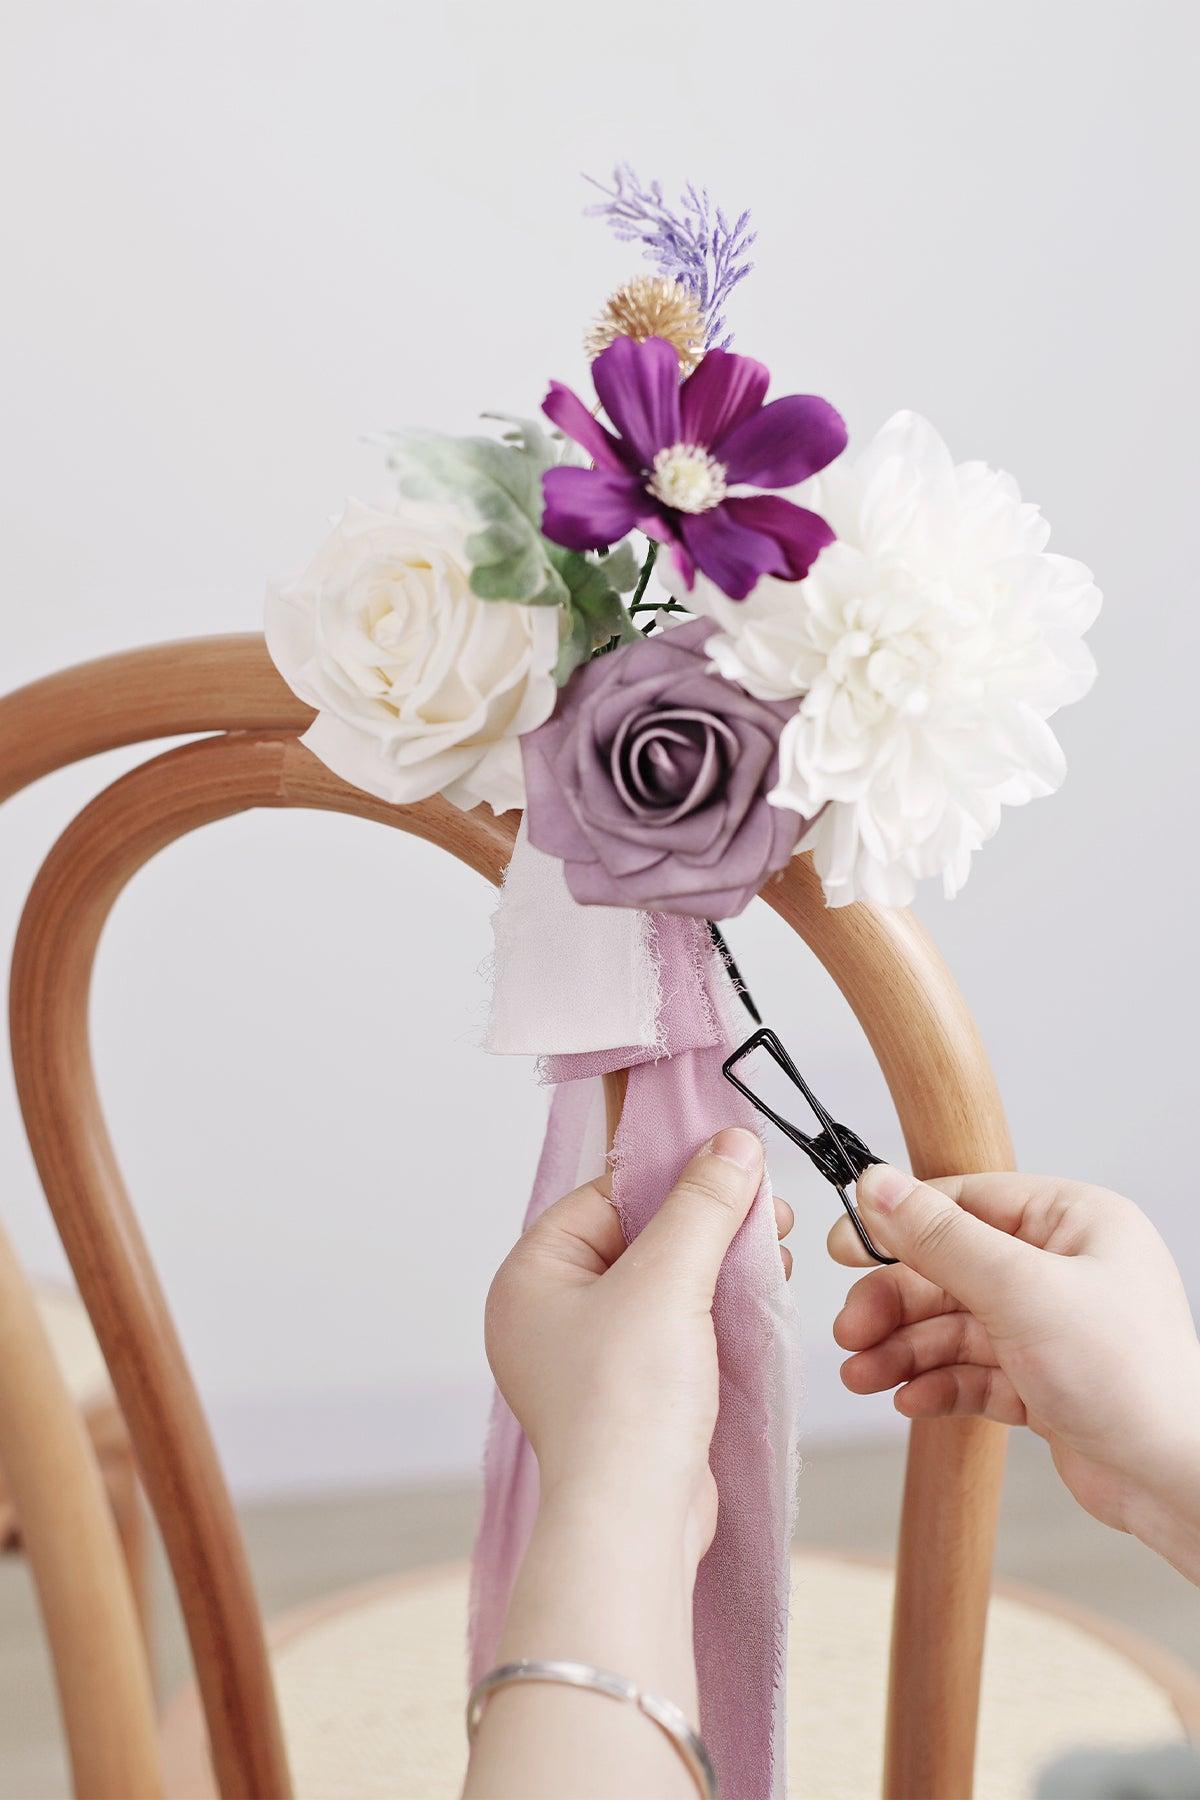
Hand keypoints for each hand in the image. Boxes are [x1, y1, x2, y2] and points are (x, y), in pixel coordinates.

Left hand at [485, 1126, 786, 1564]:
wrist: (635, 1521)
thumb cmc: (629, 1400)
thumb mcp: (669, 1280)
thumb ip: (703, 1204)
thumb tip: (734, 1143)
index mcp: (530, 1277)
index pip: (606, 1197)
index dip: (675, 1178)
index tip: (740, 1168)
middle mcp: (548, 1314)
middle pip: (638, 1237)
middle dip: (708, 1222)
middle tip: (773, 1214)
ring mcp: (586, 1359)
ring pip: (662, 1283)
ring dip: (720, 1264)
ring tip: (777, 1255)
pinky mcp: (627, 1395)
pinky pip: (673, 1329)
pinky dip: (716, 1309)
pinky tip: (762, 1298)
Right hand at [829, 1166, 1199, 1579]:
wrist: (1179, 1484)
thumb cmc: (1126, 1377)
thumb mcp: (1020, 1291)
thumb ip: (941, 1239)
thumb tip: (877, 1185)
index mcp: (1074, 1221)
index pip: (966, 1203)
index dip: (899, 1226)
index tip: (843, 1249)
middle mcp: (1064, 1267)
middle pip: (951, 1269)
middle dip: (896, 1305)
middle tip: (850, 1333)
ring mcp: (1054, 1326)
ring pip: (956, 1325)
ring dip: (905, 1350)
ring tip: (863, 1377)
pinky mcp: (1046, 1381)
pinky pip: (975, 1371)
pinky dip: (937, 1383)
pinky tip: (907, 1400)